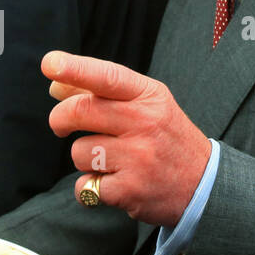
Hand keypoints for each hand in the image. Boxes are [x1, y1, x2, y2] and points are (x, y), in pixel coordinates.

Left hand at [43, 50, 209, 227]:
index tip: (49, 64)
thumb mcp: (146, 105)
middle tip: (61, 125)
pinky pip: (84, 186)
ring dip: (84, 159)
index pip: (107, 77)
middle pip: (79, 111)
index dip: (75, 69)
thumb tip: (55, 85)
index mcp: (148, 96)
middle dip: (59, 118)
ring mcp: (138, 158)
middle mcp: (145, 123)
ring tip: (110, 162)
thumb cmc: (164, 138)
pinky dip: (90, 188)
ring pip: (78, 151)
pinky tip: (112, 184)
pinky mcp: (130, 190)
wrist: (204, 185)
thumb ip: (101, 93)